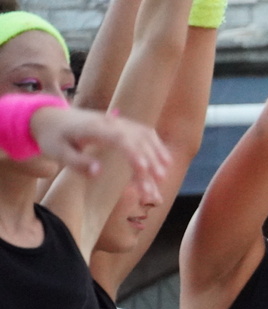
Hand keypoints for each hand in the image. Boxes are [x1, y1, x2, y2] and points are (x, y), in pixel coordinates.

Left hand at [31, 106, 171, 183]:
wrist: (50, 116)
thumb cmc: (53, 137)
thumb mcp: (56, 152)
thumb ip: (77, 162)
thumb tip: (99, 172)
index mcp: (94, 128)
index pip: (120, 139)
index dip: (134, 154)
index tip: (143, 171)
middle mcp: (110, 122)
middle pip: (137, 139)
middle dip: (151, 159)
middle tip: (158, 181)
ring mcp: (118, 122)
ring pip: (145, 135)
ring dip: (157, 154)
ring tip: (164, 175)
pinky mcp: (122, 124)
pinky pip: (145, 132)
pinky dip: (157, 145)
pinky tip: (165, 160)